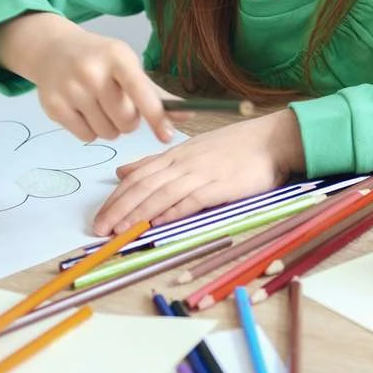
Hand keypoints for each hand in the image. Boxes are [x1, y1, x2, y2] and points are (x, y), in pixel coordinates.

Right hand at [0, 12, 179, 143]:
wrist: (53, 50)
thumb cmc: (99, 59)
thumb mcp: (127, 65)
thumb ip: (156, 93)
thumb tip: (188, 114)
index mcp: (117, 57)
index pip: (141, 91)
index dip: (156, 116)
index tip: (167, 136)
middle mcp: (91, 71)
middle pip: (126, 120)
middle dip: (129, 121)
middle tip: (120, 106)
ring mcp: (70, 89)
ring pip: (107, 133)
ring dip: (110, 127)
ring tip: (101, 107)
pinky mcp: (53, 106)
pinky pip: (86, 137)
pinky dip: (90, 131)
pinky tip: (84, 110)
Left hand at [91, 110, 305, 234]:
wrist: (272, 139)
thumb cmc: (234, 147)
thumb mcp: (190, 150)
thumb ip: (156, 163)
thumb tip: (123, 172)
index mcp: (175, 155)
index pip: (137, 177)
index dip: (116, 198)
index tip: (99, 217)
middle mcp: (184, 163)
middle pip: (144, 187)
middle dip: (119, 210)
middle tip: (100, 230)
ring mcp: (202, 173)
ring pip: (162, 194)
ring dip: (139, 214)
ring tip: (120, 232)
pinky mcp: (221, 185)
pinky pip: (193, 199)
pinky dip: (174, 211)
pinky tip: (159, 222)